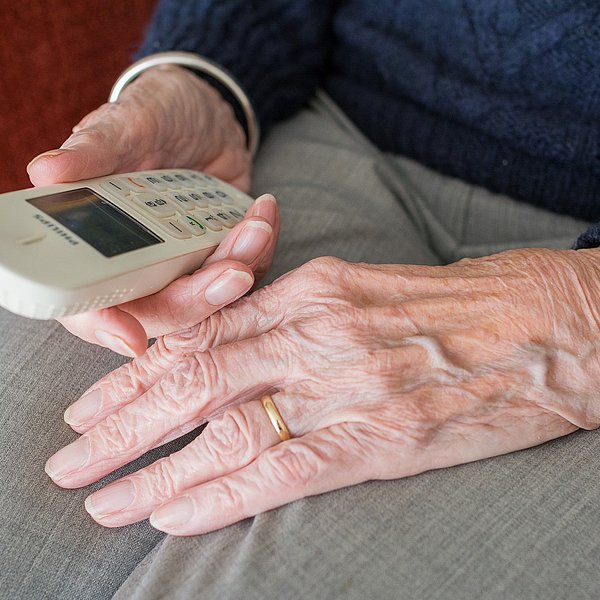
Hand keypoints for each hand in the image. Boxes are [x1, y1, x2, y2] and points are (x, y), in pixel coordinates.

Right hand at [27, 65, 276, 355]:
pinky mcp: (222, 257)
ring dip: (240, 267)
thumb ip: (95, 151)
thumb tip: (46, 171)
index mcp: (99, 246)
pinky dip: (262, 249)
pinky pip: (248, 270)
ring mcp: (186, 265)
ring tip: (256, 226)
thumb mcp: (127, 125)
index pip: (91, 304)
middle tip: (233, 271)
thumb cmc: (156, 115)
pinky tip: (264, 213)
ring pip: (212, 297)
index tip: (129, 337)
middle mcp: (142, 267)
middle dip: (199, 297)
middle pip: (163, 312)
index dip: (106, 326)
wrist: (207, 113)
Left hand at [45, 249, 599, 534]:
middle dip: (122, 421)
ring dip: (155, 467)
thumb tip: (234, 347)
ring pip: (226, 426)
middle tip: (70, 457)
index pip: (204, 331)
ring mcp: (348, 385)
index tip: (94, 403)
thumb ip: (297, 316)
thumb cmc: (457, 304)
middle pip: (195, 377)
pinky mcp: (383, 437)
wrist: (544, 326)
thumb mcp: (364, 290)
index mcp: (315, 289)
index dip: (138, 370)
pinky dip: (221, 495)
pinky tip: (174, 515)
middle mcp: (320, 332)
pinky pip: (282, 469)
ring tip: (103, 497)